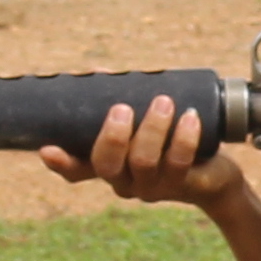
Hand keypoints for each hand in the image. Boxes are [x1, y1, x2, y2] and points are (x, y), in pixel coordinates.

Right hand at [39, 95, 244, 215]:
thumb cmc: (168, 142)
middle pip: (107, 166)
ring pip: (144, 163)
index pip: (76, 171)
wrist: (213, 174)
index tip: (48, 149)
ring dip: (152, 129)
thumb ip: (121, 101)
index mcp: (109, 167)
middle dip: (113, 136)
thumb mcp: (141, 124)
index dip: (61, 163)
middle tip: (122, 108)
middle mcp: (125, 182)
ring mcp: (153, 187)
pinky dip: (184, 138)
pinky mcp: (183, 184)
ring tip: (163, 101)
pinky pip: (180, 163)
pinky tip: (191, 117)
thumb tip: (99, 73)